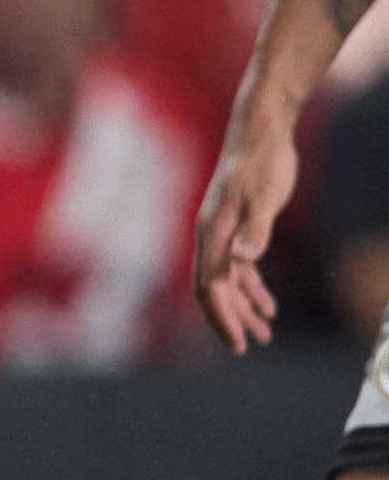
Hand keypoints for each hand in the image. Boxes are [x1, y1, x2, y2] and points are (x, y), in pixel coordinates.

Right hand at [196, 117, 299, 354]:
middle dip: (231, 319)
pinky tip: (269, 306)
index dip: (223, 315)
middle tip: (250, 346)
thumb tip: (244, 259)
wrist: (261, 132)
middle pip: (215, 290)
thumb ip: (255, 229)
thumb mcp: (264, 196)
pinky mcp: (238, 229)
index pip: (211, 285)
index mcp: (212, 233)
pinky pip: (240, 269)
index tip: (239, 341)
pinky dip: (253, 289)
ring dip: (244, 309)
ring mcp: (223, 234)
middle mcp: (212, 237)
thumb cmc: (262, 162)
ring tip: (266, 334)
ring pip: (229, 282)